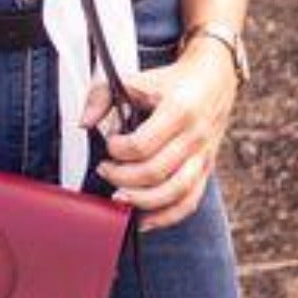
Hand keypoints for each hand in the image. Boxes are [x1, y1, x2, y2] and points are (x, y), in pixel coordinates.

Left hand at [81, 39, 237, 231]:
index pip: (144, 143)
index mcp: (179, 110)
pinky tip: (143, 219)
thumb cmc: (171, 82)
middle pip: (157, 172)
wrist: (213, 80)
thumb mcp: (136, 79)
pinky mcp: (206, 170)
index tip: (109, 144)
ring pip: (175, 193)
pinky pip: (189, 202)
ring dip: (142, 201)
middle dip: (123, 177)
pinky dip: (166, 216)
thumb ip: (102, 95)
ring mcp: (203, 156)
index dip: (119, 150)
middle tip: (106, 169)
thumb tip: (84, 122)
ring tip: (119, 196)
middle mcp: (195, 136)